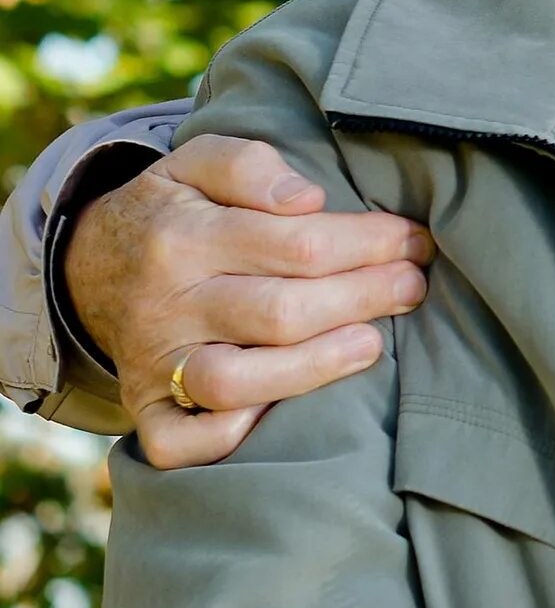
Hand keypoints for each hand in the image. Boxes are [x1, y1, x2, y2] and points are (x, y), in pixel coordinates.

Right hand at [69, 135, 431, 467]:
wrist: (87, 265)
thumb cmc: (173, 212)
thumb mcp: (194, 164)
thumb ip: (247, 164)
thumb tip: (307, 197)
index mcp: (183, 237)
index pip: (297, 243)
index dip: (370, 242)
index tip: (415, 240)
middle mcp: (167, 305)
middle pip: (279, 313)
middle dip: (362, 299)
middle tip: (413, 286)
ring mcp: (153, 363)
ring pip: (234, 381)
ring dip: (314, 367)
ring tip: (373, 344)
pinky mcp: (146, 409)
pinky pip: (178, 443)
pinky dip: (226, 438)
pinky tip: (281, 416)